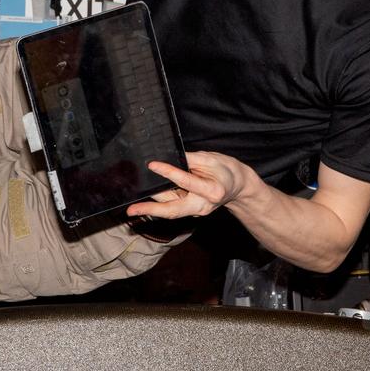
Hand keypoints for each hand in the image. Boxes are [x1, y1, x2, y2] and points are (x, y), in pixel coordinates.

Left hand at [126, 151, 260, 219]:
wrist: (238, 186)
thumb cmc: (225, 170)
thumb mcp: (211, 159)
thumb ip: (190, 159)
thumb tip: (168, 158)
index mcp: (211, 191)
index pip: (186, 181)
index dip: (168, 172)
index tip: (152, 165)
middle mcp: (202, 206)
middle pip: (173, 210)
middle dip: (151, 211)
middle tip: (132, 211)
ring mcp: (196, 212)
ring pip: (170, 208)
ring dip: (151, 207)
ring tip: (133, 205)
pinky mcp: (191, 212)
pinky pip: (172, 206)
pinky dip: (160, 203)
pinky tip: (147, 202)